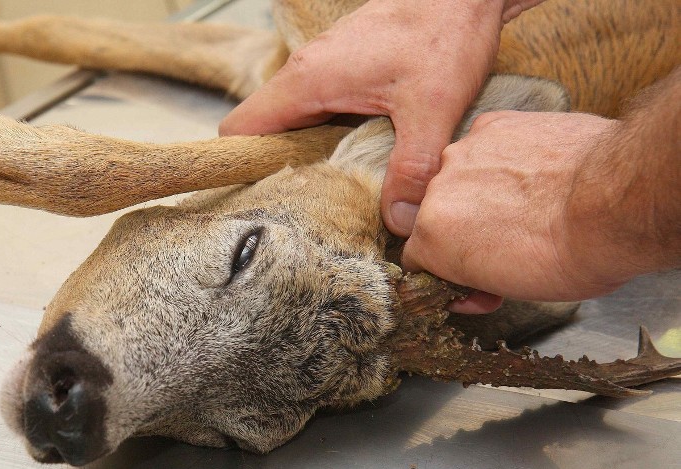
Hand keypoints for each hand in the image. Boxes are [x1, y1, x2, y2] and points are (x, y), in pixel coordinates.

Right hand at [220, 0, 523, 234]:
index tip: (263, 199)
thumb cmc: (444, 30)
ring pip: (293, 123)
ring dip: (307, 157)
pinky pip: (318, 111)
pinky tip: (360, 159)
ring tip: (336, 191)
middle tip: (309, 207)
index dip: (241, 166)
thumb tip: (399, 222)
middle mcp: (305, 74)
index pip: (239, 128)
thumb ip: (412, 170)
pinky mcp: (345, 70)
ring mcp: (324, 69)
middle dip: (279, 171)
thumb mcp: (432, 109)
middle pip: (264, 132)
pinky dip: (328, 139)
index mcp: (307, 82)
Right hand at [400, 110, 627, 301]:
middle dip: (463, 228)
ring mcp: (465, 152)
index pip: (417, 256)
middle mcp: (437, 190)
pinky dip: (502, 158)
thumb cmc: (566, 255)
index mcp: (432, 237)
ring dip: (481, 190)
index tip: (470, 273)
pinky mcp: (494, 124)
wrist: (612, 204)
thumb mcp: (510, 290)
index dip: (444, 269)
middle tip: (506, 240)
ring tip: (526, 201)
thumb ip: (475, 282)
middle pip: (436, 213)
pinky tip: (533, 171)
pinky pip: (486, 145)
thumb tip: (469, 289)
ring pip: (460, 176)